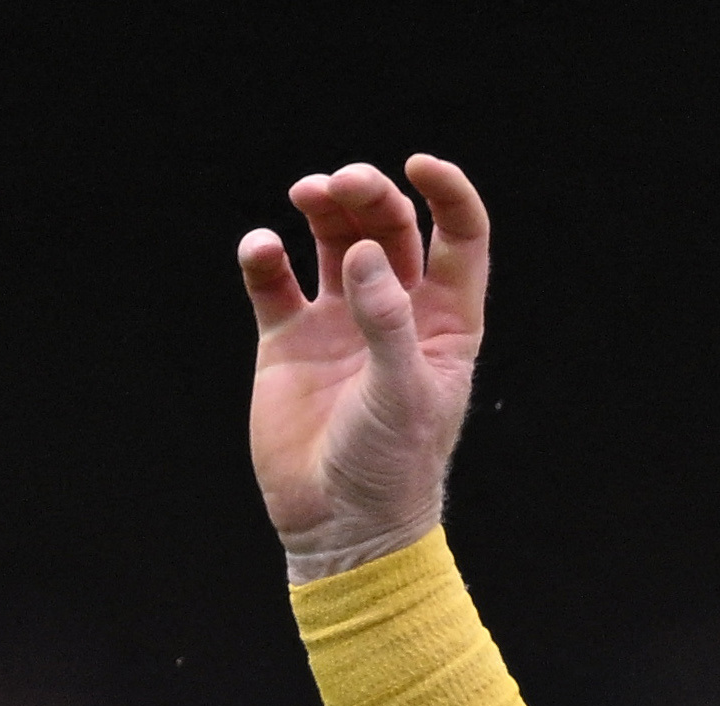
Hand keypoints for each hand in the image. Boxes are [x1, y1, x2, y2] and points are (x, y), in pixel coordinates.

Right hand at [237, 156, 490, 579]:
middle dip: (368, 194)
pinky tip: (261, 251)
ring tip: (306, 195)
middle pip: (388, 226)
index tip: (418, 165)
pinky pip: (273, 280)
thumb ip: (387, 322)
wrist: (338, 525)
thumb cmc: (390, 469)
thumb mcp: (402, 394)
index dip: (445, 193)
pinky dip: (265, 255)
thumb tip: (366, 252)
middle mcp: (394, 312)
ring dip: (321, 207)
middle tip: (339, 185)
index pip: (458, 237)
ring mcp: (339, 322)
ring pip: (332, 238)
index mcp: (446, 322)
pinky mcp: (287, 339)